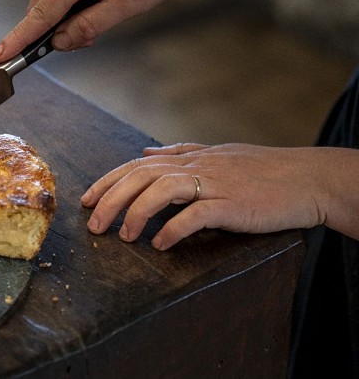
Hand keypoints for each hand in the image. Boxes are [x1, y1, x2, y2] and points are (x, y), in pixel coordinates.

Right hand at [0, 0, 194, 61]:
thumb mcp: (130, 4)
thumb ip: (91, 24)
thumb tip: (59, 43)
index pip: (43, 13)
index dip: (20, 38)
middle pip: (40, 12)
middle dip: (55, 34)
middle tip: (90, 41)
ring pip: (45, 6)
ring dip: (62, 24)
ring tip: (97, 23)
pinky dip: (65, 12)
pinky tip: (90, 10)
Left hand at [82, 143, 358, 249]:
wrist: (307, 177)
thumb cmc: (261, 169)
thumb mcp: (216, 153)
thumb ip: (179, 152)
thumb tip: (146, 150)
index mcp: (188, 157)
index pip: (136, 165)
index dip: (108, 181)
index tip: (86, 199)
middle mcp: (196, 166)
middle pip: (141, 176)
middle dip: (111, 199)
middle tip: (93, 224)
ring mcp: (214, 183)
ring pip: (162, 190)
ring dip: (137, 213)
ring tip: (123, 236)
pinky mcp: (233, 204)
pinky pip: (197, 215)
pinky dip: (174, 229)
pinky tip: (160, 244)